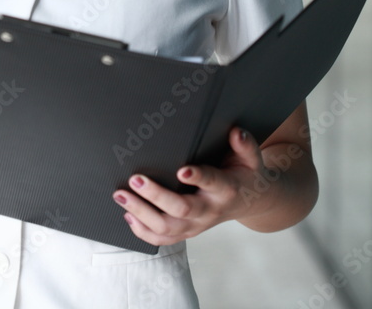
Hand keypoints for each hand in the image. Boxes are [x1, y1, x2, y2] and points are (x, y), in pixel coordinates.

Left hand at [112, 127, 270, 246]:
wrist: (250, 201)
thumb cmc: (244, 173)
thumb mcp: (250, 157)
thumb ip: (245, 145)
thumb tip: (237, 133)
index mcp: (226, 188)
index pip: (212, 182)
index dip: (198, 177)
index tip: (181, 170)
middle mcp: (209, 210)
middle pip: (181, 209)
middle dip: (156, 195)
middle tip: (135, 179)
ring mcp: (197, 225)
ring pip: (167, 227)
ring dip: (141, 213)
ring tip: (120, 194)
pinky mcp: (187, 232)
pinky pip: (163, 239)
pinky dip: (143, 231)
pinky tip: (128, 216)